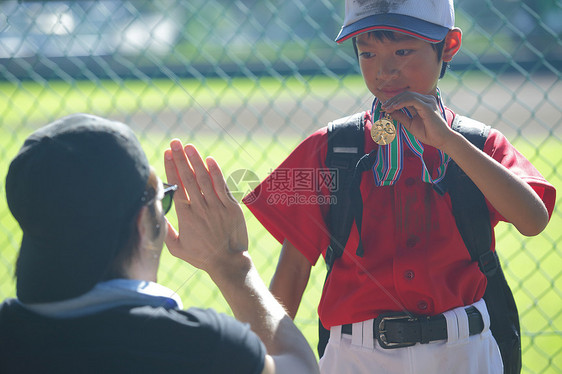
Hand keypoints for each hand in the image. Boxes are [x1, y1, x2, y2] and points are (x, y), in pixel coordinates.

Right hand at [163, 140, 248, 274]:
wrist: (228, 262)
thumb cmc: (201, 256)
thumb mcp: (176, 248)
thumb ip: (165, 230)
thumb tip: (154, 214)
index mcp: (185, 217)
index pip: (176, 187)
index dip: (171, 168)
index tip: (166, 153)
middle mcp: (200, 209)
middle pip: (188, 179)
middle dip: (180, 159)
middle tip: (175, 143)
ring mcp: (217, 206)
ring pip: (205, 179)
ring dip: (196, 161)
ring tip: (189, 147)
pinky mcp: (231, 207)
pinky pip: (222, 186)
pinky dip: (216, 173)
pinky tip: (209, 160)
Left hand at [381, 91, 453, 149]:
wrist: (441, 140)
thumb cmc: (428, 133)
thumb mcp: (410, 124)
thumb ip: (401, 116)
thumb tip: (390, 111)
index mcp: (423, 103)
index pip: (406, 97)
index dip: (394, 101)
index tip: (384, 107)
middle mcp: (426, 100)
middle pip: (406, 94)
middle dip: (393, 100)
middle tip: (383, 106)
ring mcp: (428, 102)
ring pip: (408, 96)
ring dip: (395, 101)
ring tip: (387, 108)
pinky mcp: (428, 106)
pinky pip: (412, 100)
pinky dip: (401, 103)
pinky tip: (394, 107)